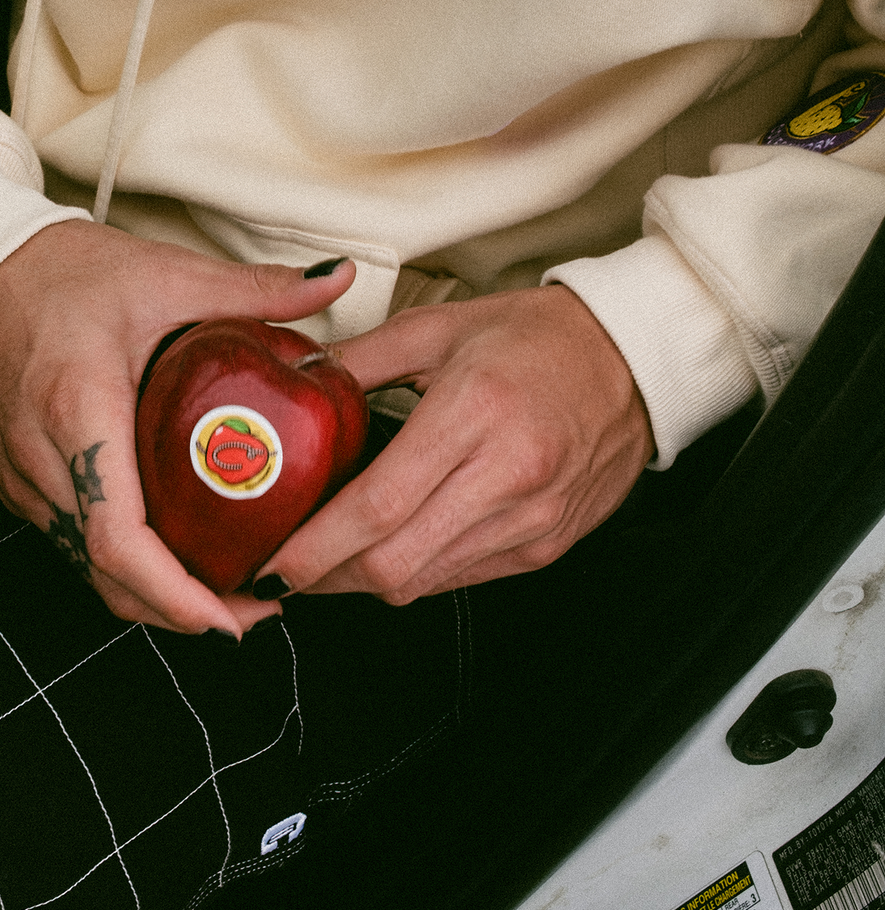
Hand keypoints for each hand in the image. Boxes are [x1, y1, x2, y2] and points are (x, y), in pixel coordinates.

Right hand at [0, 222, 355, 635]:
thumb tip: (338, 279)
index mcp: (77, 408)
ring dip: (152, 593)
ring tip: (229, 588)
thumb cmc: (62, 270)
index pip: (117, 537)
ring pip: (86, 568)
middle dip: (181, 610)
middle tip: (257, 610)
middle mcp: (40, 457)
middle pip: (106, 572)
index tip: (231, 615)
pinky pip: (71, 542)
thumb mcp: (166, 272)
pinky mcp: (16, 481)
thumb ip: (255, 287)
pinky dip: (123, 564)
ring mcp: (21, 477)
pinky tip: (173, 552)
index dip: (174, 594)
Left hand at [252, 286, 653, 602]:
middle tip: (285, 566)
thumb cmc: (537, 337)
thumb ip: (360, 359)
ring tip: (328, 559)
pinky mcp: (548, 545)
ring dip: (367, 580)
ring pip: (425, 582)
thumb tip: (297, 378)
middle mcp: (508, 476)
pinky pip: (463, 578)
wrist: (635, 359)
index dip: (316, 545)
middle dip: (328, 577)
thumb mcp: (438, 327)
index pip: (379, 506)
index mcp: (474, 413)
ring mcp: (532, 520)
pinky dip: (417, 572)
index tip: (274, 557)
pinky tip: (392, 549)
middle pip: (395, 563)